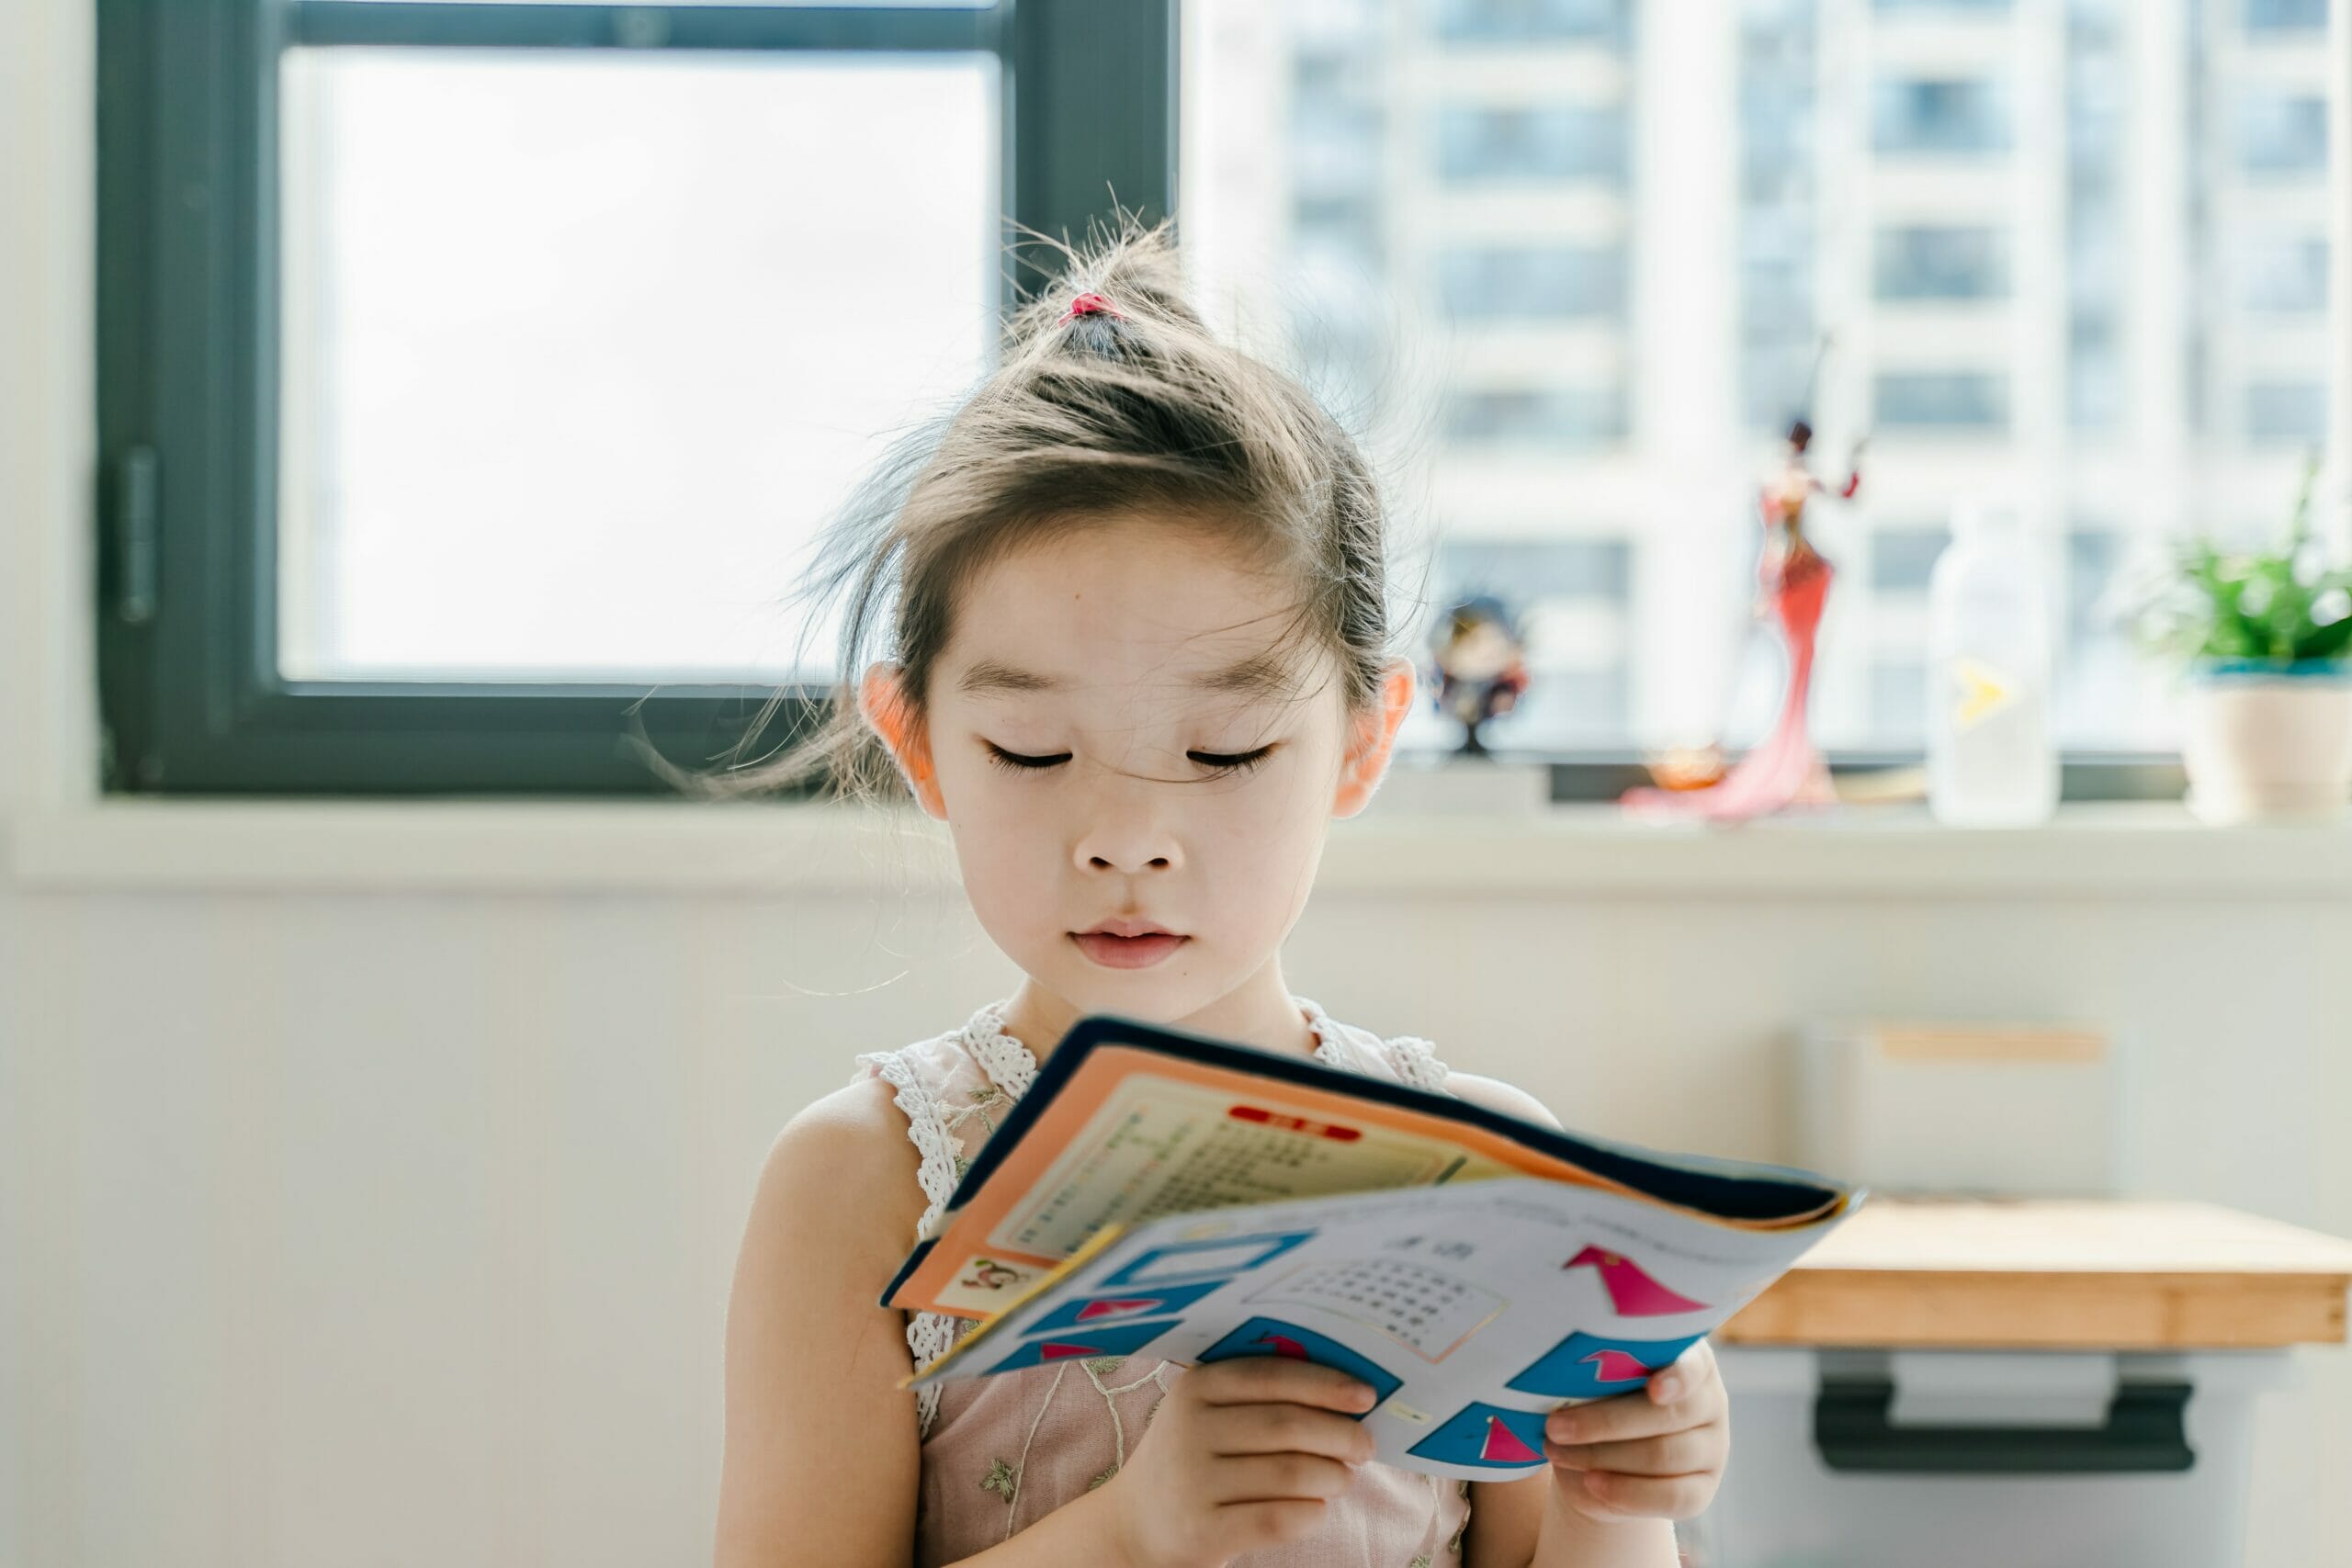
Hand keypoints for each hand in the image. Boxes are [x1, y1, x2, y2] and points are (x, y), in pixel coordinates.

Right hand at [1096, 1357, 1376, 1567]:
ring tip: (1344, 1478)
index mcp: (1195, 1388)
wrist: (1134, 1524)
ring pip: (1290, 1474)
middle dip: (1340, 1434)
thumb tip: (1348, 1396)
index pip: (1272, 1377)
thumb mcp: (1208, 1415)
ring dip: (1332, 1476)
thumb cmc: (1193, 1460)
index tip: (1367, 1396)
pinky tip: (1318, 1509)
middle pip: (1287, 1425)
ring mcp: (1193, 1482)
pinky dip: (1311, 1514)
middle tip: (1365, 1445)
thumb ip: (1262, 1397)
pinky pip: (1278, 1520)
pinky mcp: (1201, 1530)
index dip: (1326, 1385)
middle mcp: (1189, 1429)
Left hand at [1542, 1341, 1728, 1523]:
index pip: (1693, 1366)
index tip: (1652, 1388)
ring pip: (1663, 1456)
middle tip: (1555, 1426)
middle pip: (1666, 1416)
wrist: (1605, 1456)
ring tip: (1558, 1452)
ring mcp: (1712, 1448)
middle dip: (1604, 1423)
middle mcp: (1710, 1401)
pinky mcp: (1703, 1490)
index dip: (1676, 1377)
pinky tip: (1591, 1483)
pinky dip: (1627, 1492)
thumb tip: (1568, 1374)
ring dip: (1603, 1456)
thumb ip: (1599, 1374)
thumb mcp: (1599, 1378)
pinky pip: (1672, 1497)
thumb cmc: (1598, 1398)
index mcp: (1690, 1360)